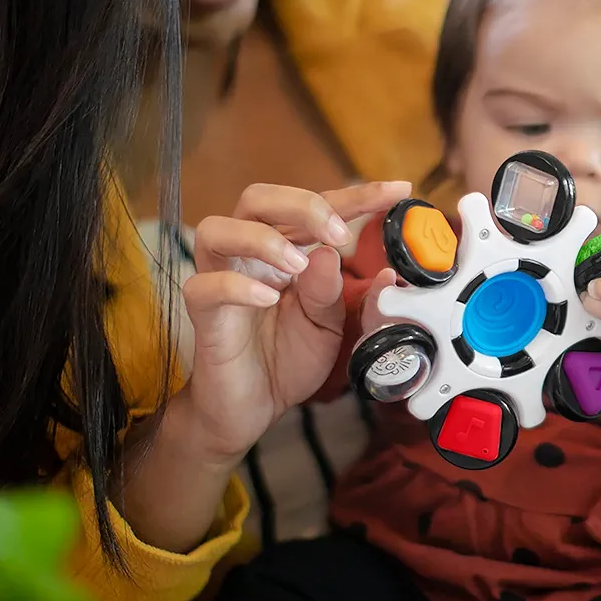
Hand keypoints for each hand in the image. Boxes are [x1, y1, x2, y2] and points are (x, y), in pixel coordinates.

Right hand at [177, 180, 411, 464]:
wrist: (253, 408)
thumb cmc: (287, 358)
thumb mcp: (329, 326)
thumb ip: (336, 291)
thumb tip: (339, 254)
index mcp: (284, 246)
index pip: (315, 207)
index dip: (356, 196)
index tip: (397, 191)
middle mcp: (249, 252)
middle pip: (257, 198)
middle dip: (302, 205)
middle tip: (338, 234)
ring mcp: (221, 277)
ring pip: (218, 229)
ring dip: (263, 239)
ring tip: (297, 265)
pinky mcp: (203, 312)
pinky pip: (206, 286)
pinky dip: (237, 286)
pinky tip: (268, 298)